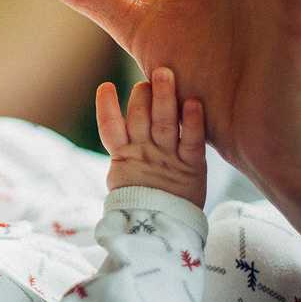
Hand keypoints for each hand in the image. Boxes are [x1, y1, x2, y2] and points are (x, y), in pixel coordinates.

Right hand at [97, 67, 205, 207]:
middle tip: (151, 74)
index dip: (107, 107)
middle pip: (141, 119)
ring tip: (165, 74)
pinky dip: (193, 123)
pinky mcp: (191, 166)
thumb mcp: (123, 176)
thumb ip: (120, 147)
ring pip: (163, 124)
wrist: (162, 228)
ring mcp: (166, 159)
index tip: (106, 87)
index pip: (110, 127)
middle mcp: (144, 153)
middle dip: (144, 95)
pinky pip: (192, 142)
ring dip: (165, 98)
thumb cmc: (142, 195)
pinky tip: (194, 103)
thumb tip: (113, 118)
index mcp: (123, 156)